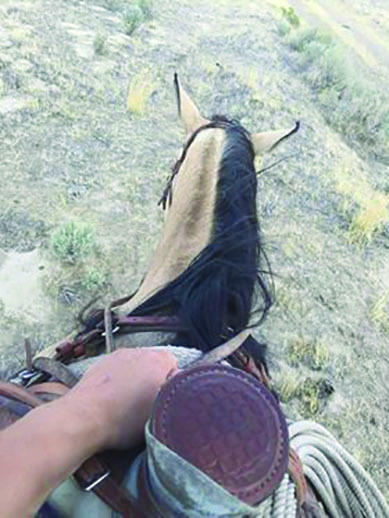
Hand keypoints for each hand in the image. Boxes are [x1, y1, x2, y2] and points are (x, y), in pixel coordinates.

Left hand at [62, 348, 176, 450]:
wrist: (81, 419)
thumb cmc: (122, 420)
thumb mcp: (159, 414)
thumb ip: (172, 395)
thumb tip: (173, 386)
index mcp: (157, 361)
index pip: (174, 364)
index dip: (171, 383)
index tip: (163, 399)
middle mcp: (137, 352)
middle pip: (153, 362)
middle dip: (152, 378)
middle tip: (147, 402)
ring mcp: (116, 356)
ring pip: (134, 365)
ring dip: (134, 378)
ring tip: (127, 402)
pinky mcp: (99, 363)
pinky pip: (116, 369)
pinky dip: (117, 380)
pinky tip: (112, 398)